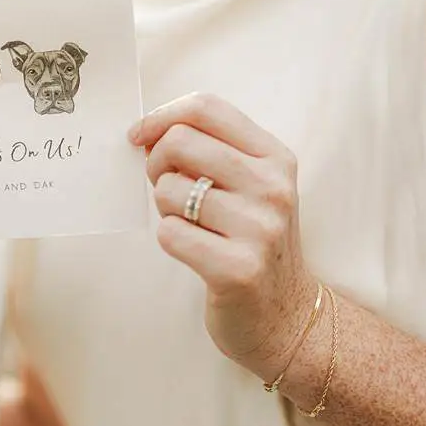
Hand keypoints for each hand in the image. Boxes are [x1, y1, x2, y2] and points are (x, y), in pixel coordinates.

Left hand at [130, 93, 319, 376]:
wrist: (286, 316)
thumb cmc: (253, 241)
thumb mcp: (250, 186)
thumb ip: (210, 152)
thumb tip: (146, 131)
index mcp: (275, 158)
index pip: (207, 108)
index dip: (161, 116)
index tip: (139, 135)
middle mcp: (273, 188)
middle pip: (181, 142)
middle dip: (156, 162)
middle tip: (165, 186)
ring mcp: (259, 229)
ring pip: (169, 190)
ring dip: (164, 207)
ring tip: (190, 224)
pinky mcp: (238, 269)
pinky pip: (170, 233)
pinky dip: (170, 238)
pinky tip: (193, 250)